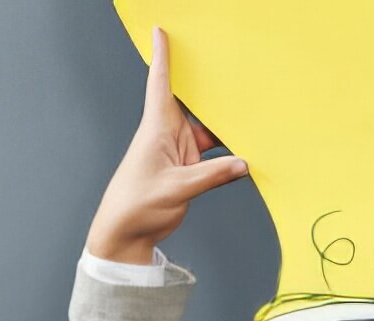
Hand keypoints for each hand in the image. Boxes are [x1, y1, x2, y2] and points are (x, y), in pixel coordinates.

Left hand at [86, 27, 250, 263]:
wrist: (124, 234)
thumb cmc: (135, 206)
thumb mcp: (176, 189)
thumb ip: (212, 176)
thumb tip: (243, 164)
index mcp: (156, 130)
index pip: (160, 84)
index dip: (162, 57)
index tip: (161, 33)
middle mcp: (168, 135)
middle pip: (193, 103)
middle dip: (208, 87)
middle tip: (230, 71)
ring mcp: (179, 151)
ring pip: (208, 129)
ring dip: (225, 125)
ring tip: (249, 116)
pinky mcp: (188, 169)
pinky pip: (213, 154)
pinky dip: (228, 153)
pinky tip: (245, 153)